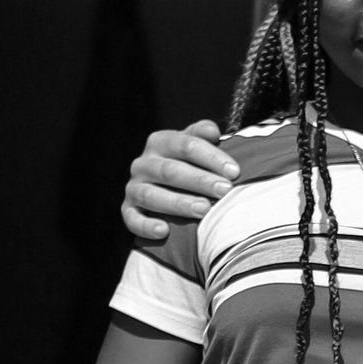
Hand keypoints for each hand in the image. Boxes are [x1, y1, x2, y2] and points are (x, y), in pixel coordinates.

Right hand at [122, 122, 239, 243]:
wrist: (163, 189)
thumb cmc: (188, 166)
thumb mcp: (194, 147)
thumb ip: (202, 137)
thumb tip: (213, 132)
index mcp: (160, 142)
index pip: (186, 145)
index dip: (211, 157)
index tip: (234, 172)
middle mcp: (143, 163)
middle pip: (170, 170)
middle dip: (200, 180)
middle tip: (225, 191)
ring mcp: (134, 187)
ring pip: (151, 195)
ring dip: (179, 203)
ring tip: (204, 209)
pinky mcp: (128, 210)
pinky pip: (132, 219)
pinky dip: (146, 226)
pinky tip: (164, 231)